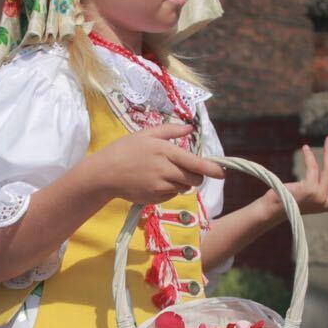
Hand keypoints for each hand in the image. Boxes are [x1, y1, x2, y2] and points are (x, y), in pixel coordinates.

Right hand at [84, 123, 222, 204]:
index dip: (212, 169)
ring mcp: (160, 186)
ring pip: (183, 188)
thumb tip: (190, 128)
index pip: (196, 163)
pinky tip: (153, 182)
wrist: (104, 173)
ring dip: (180, 183)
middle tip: (185, 171)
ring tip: (163, 174)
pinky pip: (170, 195)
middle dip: (195, 176)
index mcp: (165, 151)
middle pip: (193, 179)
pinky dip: (168, 190)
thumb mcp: (146, 134)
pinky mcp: (154, 198)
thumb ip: (170, 130)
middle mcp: (165, 170)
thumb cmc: (125, 150)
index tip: (222, 173)